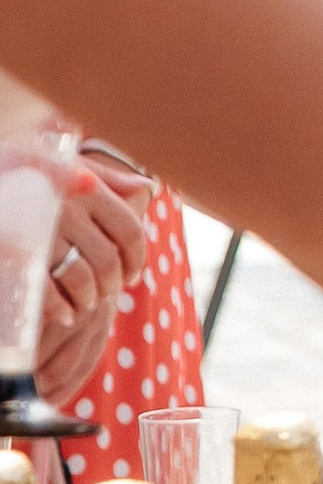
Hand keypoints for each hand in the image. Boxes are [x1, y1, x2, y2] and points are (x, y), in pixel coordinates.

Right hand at [37, 159, 152, 402]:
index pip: (129, 230)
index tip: (133, 276)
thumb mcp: (66, 168)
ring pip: (81, 278)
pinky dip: (60, 308)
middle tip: (106, 295)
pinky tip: (63, 314)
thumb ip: (105, 178)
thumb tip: (144, 188)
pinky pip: (49, 291)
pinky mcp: (17, 254)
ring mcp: (41, 231)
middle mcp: (67, 206)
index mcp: (86, 185)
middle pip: (107, 260)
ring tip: (84, 304)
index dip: (136, 259)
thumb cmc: (29, 178)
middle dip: (111, 284)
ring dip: (87, 299)